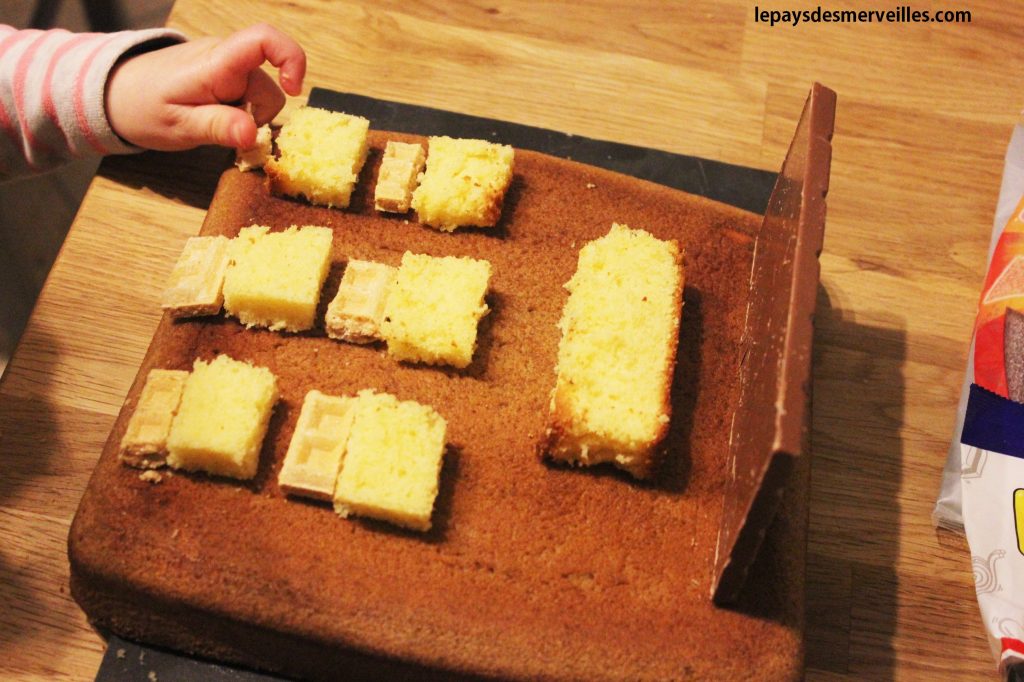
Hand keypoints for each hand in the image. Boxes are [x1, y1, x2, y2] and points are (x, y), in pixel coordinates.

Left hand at [105, 23, 305, 150]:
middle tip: (224, 132)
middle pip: (268, 85)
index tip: (294, 90)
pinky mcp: (225, 74)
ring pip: (262, 94)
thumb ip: (217, 127)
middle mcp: (224, 56)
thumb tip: (252, 134)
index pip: (263, 40)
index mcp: (214, 64)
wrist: (116, 93)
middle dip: (258, 115)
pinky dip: (242, 112)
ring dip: (248, 116)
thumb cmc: (143, 108)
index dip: (291, 59)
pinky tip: (217, 116)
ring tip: (214, 123)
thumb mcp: (179, 127)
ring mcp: (226, 64)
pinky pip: (250, 93)